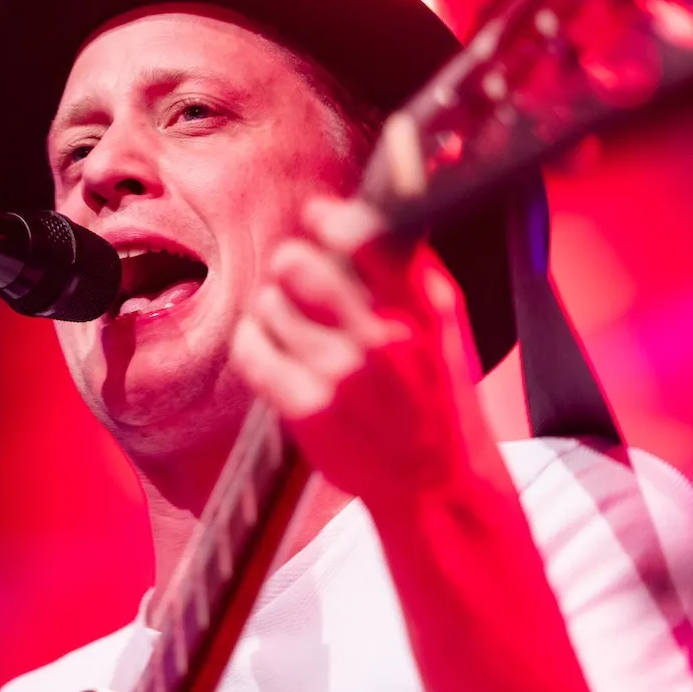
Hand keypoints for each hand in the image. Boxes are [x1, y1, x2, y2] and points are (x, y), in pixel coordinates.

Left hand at [231, 193, 495, 517]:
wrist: (437, 482)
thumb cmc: (435, 394)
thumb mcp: (442, 324)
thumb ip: (405, 267)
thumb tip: (350, 209)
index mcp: (424, 306)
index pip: (366, 235)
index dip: (330, 219)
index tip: (318, 217)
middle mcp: (384, 337)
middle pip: (296, 261)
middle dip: (291, 263)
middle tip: (298, 278)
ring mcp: (342, 374)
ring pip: (268, 303)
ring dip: (274, 308)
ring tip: (297, 329)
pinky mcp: (306, 406)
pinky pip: (250, 346)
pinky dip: (254, 341)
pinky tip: (274, 350)